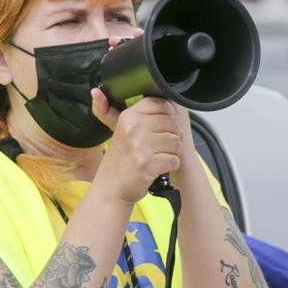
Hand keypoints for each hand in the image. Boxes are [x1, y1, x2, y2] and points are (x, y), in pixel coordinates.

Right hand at [91, 89, 181, 204]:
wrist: (110, 189)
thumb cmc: (120, 160)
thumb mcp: (122, 131)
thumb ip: (138, 114)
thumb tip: (142, 99)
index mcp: (128, 117)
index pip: (160, 104)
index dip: (167, 115)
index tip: (160, 127)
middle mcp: (133, 129)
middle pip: (172, 123)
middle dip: (171, 136)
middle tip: (159, 147)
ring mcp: (140, 147)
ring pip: (176, 142)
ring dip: (171, 152)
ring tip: (158, 157)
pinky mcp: (148, 165)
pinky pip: (174, 160)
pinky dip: (170, 165)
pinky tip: (158, 167)